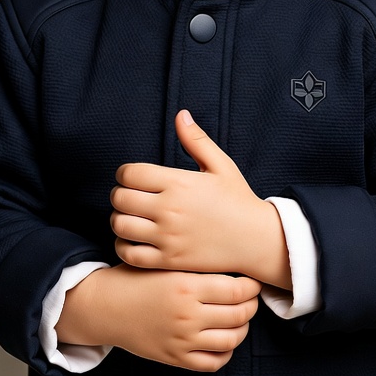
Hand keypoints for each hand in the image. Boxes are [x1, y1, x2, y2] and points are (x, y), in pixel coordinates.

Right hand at [58, 264, 260, 371]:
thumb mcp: (166, 264)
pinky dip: (226, 351)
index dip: (252, 286)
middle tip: (251, 297)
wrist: (106, 306)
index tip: (252, 281)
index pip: (237, 290)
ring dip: (243, 328)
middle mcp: (187, 315)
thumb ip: (197, 266)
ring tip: (241, 317)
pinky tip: (225, 338)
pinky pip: (213, 362)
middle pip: (239, 314)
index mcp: (186, 286)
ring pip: (231, 339)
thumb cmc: (138, 278)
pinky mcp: (175, 358)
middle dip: (252, 305)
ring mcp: (182, 340)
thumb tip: (235, 266)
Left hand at [111, 110, 291, 288]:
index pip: (130, 173)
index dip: (124, 173)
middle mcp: (170, 209)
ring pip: (121, 226)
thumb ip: (196, 140)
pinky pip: (130, 254)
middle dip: (119, 194)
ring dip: (119, 219)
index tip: (131, 177)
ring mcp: (168, 237)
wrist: (256, 239)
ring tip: (129, 217)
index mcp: (179, 183)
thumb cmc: (238, 199)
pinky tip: (133, 239)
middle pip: (120, 198)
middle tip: (128, 196)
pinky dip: (123, 246)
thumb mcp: (221, 165)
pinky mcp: (169, 260)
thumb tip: (180, 115)